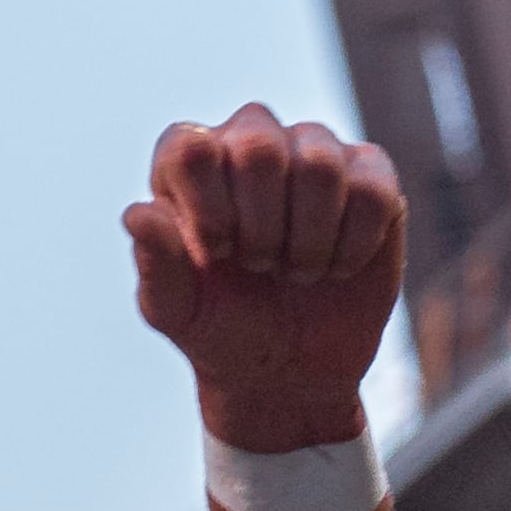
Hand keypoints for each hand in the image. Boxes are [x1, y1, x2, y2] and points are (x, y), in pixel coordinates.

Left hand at [125, 106, 405, 450]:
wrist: (289, 368)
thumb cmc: (220, 327)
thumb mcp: (177, 310)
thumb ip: (155, 262)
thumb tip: (137, 214)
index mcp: (191, 163)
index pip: (191, 147)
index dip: (207, 204)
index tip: (216, 253)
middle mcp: (251, 141)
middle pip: (259, 144)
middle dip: (261, 223)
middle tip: (259, 265)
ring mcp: (314, 151)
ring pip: (320, 163)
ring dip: (307, 238)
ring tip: (296, 271)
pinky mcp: (372, 175)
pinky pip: (373, 189)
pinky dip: (353, 244)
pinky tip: (337, 268)